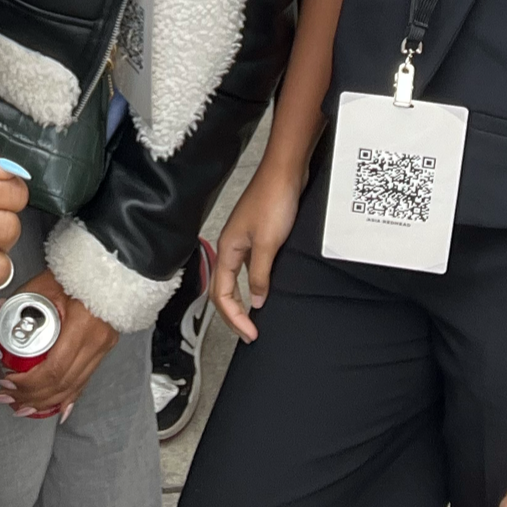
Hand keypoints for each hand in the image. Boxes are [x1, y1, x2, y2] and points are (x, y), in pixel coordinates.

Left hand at [0, 269, 117, 420]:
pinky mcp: (104, 350)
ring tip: (21, 407)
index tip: (7, 382)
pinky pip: (84, 381)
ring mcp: (103, 348)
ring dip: (46, 402)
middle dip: (32, 397)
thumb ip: (21, 299)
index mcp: (81, 323)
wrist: (110, 267)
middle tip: (7, 398)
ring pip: (73, 388)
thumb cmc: (76, 271)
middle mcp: (95, 341)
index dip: (29, 383)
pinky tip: (54, 409)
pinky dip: (67, 398)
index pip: (54, 368)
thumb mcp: (45, 282)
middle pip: (62, 384)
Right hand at [212, 169, 300, 341]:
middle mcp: (231, 246)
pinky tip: (268, 286)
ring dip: (243, 299)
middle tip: (249, 333)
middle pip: (224, 288)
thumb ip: (261, 275)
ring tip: (256, 317)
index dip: (234, 317)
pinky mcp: (258, 234)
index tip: (249, 333)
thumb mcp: (269, 245)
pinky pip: (250, 266)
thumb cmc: (273, 200)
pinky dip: (255, 282)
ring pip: (237, 277)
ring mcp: (244, 239)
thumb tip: (257, 301)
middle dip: (233, 314)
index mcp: (227, 249)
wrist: (285, 172)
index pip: (221, 293)